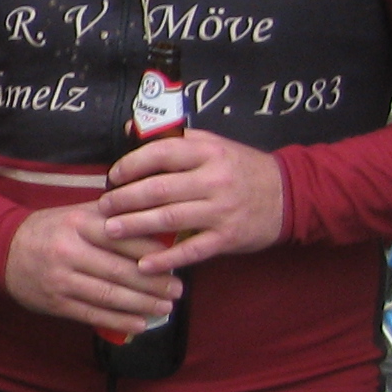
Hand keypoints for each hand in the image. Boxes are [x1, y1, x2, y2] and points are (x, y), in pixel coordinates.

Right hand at [1, 201, 179, 335]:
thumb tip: (154, 218)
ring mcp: (61, 278)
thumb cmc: (48, 229)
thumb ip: (111, 214)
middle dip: (154, 283)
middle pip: (121, 270)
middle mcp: (69, 250)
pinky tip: (140, 323)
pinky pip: (92, 313)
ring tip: (165, 308)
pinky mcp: (55, 301)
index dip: (154, 252)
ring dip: (142, 304)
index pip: (125, 238)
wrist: (1, 249)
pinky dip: (119, 320)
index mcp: (79, 223)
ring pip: (109, 295)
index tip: (175, 261)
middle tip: (178, 290)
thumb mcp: (76, 212)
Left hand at [100, 130, 286, 273]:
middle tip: (103, 207)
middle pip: (159, 189)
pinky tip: (143, 264)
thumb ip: (176, 140)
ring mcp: (221, 210)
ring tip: (110, 230)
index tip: (113, 176)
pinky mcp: (228, 237)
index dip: (131, 165)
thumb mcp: (214, 145)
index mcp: (208, 153)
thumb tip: (132, 127)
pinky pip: (191, 250)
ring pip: (169, 218)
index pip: (161, 154)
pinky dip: (166, 258)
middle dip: (125, 199)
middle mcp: (214, 179)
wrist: (289, 194)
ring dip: (135, 226)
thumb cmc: (241, 168)